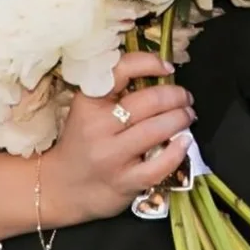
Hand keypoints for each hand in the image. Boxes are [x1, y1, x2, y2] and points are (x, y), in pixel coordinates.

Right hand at [39, 52, 194, 225]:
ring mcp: (111, 156)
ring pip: (157, 129)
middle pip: (149, 101)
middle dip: (176, 96)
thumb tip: (160, 75)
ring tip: (187, 115)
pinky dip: (178, 151)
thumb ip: (115, 93)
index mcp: (88, 102)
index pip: (121, 70)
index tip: (168, 67)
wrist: (61, 187)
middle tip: (185, 97)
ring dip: (181, 118)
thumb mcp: (88, 110)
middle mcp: (98, 127)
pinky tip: (185, 142)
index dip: (150, 63)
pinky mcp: (124, 182)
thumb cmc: (82, 143)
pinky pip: (159, 165)